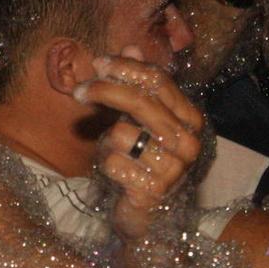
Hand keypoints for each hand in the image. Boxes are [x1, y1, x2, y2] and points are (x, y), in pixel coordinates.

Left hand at [75, 49, 203, 239]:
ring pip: (121, 133)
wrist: (150, 222)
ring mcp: (173, 167)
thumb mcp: (141, 123)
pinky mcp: (152, 190)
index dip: (125, 68)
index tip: (98, 63)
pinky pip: (112, 162)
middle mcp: (188, 141)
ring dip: (106, 142)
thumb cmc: (144, 167)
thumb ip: (137, 87)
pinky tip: (117, 176)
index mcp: (190, 119)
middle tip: (78, 91)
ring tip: (116, 156)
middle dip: (104, 91)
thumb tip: (130, 45)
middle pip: (140, 101)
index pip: (158, 80)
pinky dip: (106, 165)